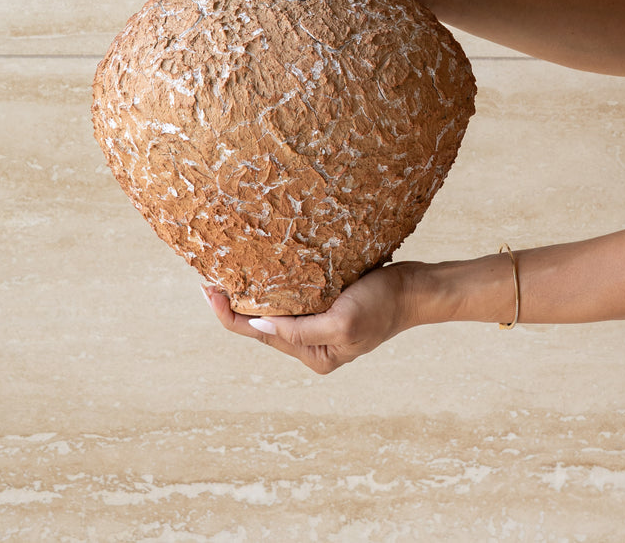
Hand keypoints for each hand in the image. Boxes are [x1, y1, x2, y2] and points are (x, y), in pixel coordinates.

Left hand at [202, 261, 420, 375]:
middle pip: (261, 324)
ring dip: (251, 293)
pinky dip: (272, 284)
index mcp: (312, 354)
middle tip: (208, 278)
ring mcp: (319, 324)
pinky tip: (261, 269)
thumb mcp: (340, 321)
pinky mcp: (327, 304)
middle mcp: (312, 344)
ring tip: (227, 273)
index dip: (229, 315)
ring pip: (274, 309)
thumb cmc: (382, 305)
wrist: (416, 289)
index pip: (259, 335)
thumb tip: (257, 324)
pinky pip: (291, 296)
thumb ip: (298, 330)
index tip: (209, 291)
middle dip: (234, 304)